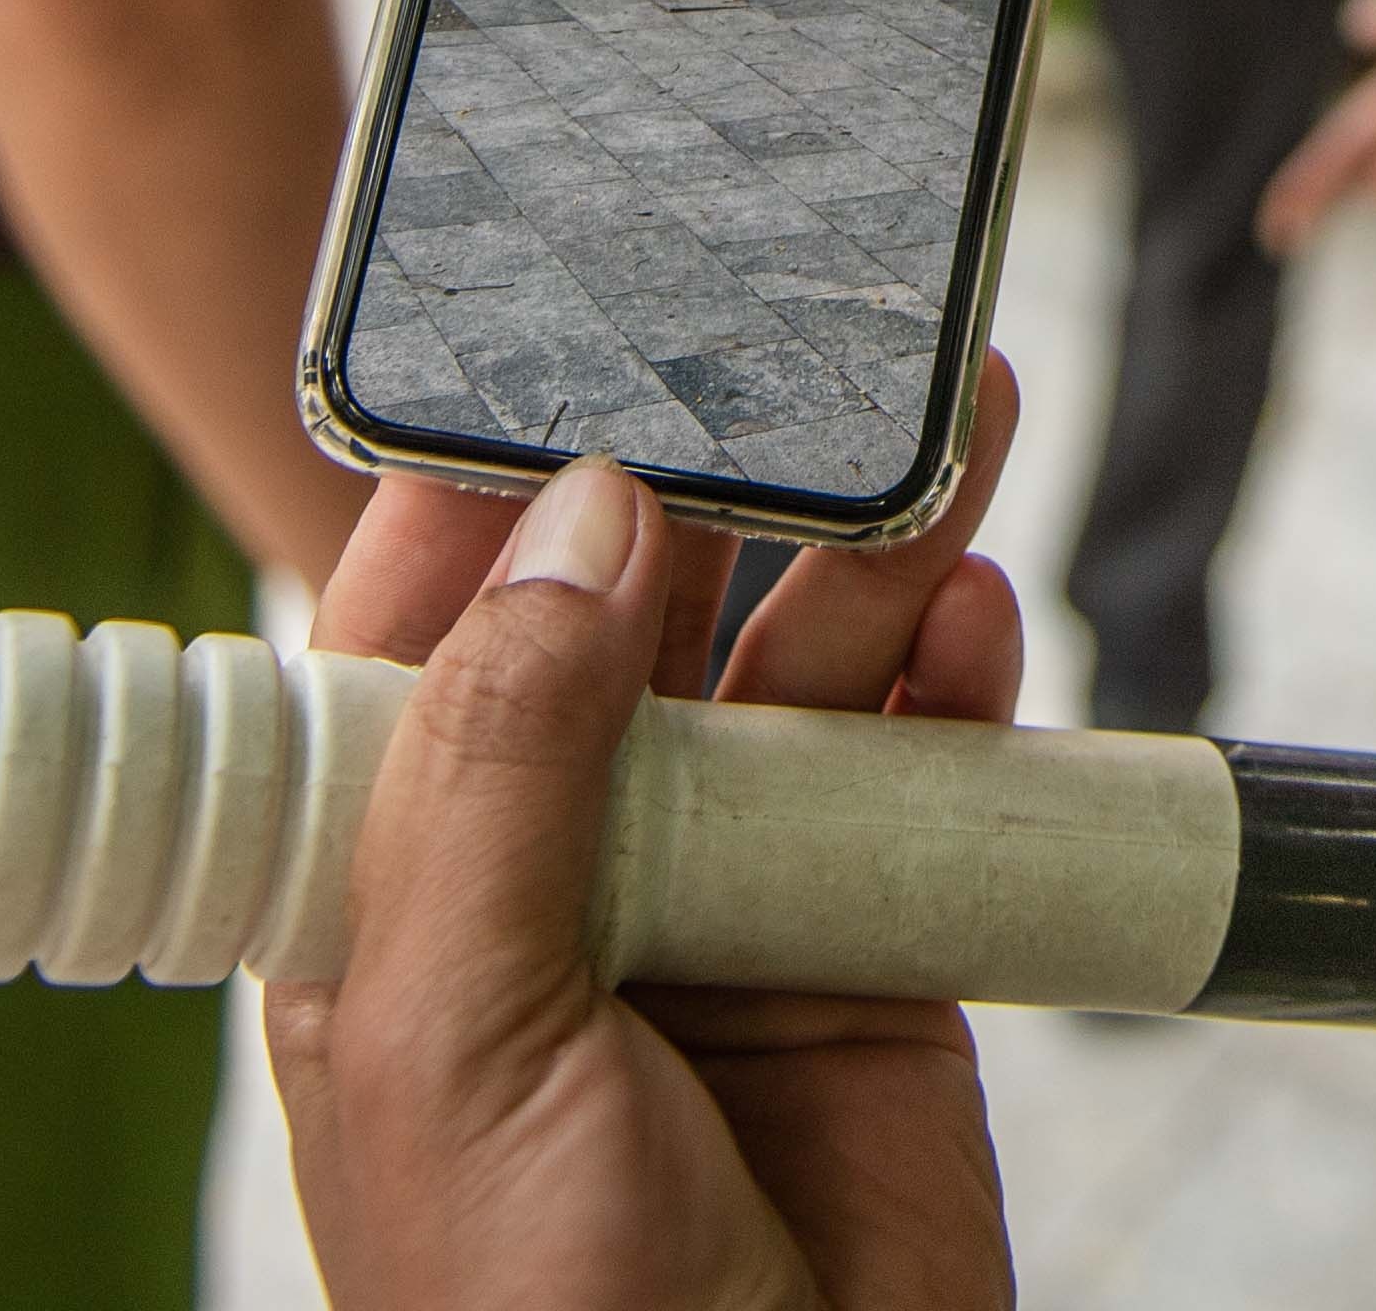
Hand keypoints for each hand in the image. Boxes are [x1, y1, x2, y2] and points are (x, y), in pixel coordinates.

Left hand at [271, 354, 1030, 1310]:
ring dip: (870, 552)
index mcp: (397, 902)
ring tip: (948, 428)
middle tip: (797, 344)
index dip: (487, 496)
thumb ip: (502, 766)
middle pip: (636, 630)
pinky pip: (920, 784)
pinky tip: (978, 608)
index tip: (557, 345)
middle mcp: (560, 889)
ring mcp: (725, 920)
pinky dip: (960, 684)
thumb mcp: (452, 1030)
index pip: (421, 644)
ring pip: (795, 682)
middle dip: (718, 486)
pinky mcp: (876, 967)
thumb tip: (571, 521)